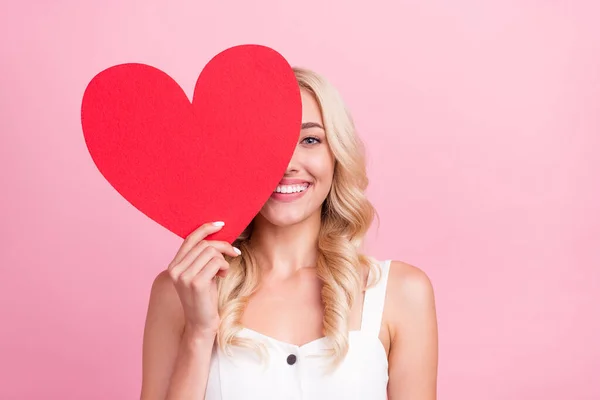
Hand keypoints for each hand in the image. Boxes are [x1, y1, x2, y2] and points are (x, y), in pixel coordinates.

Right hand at [167, 221, 240, 335]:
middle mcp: (175, 269)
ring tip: (223, 270)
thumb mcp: (200, 274)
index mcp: (173, 266)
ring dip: (223, 259)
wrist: (201, 324)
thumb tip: (216, 237)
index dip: (205, 228)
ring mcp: (184, 276)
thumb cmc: (204, 299)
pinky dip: (224, 266)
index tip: (221, 224)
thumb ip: (201, 257)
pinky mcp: (196, 283)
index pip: (189, 239)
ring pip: (211, 251)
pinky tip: (223, 275)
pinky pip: (216, 262)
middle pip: (204, 244)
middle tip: (234, 253)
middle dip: (222, 246)